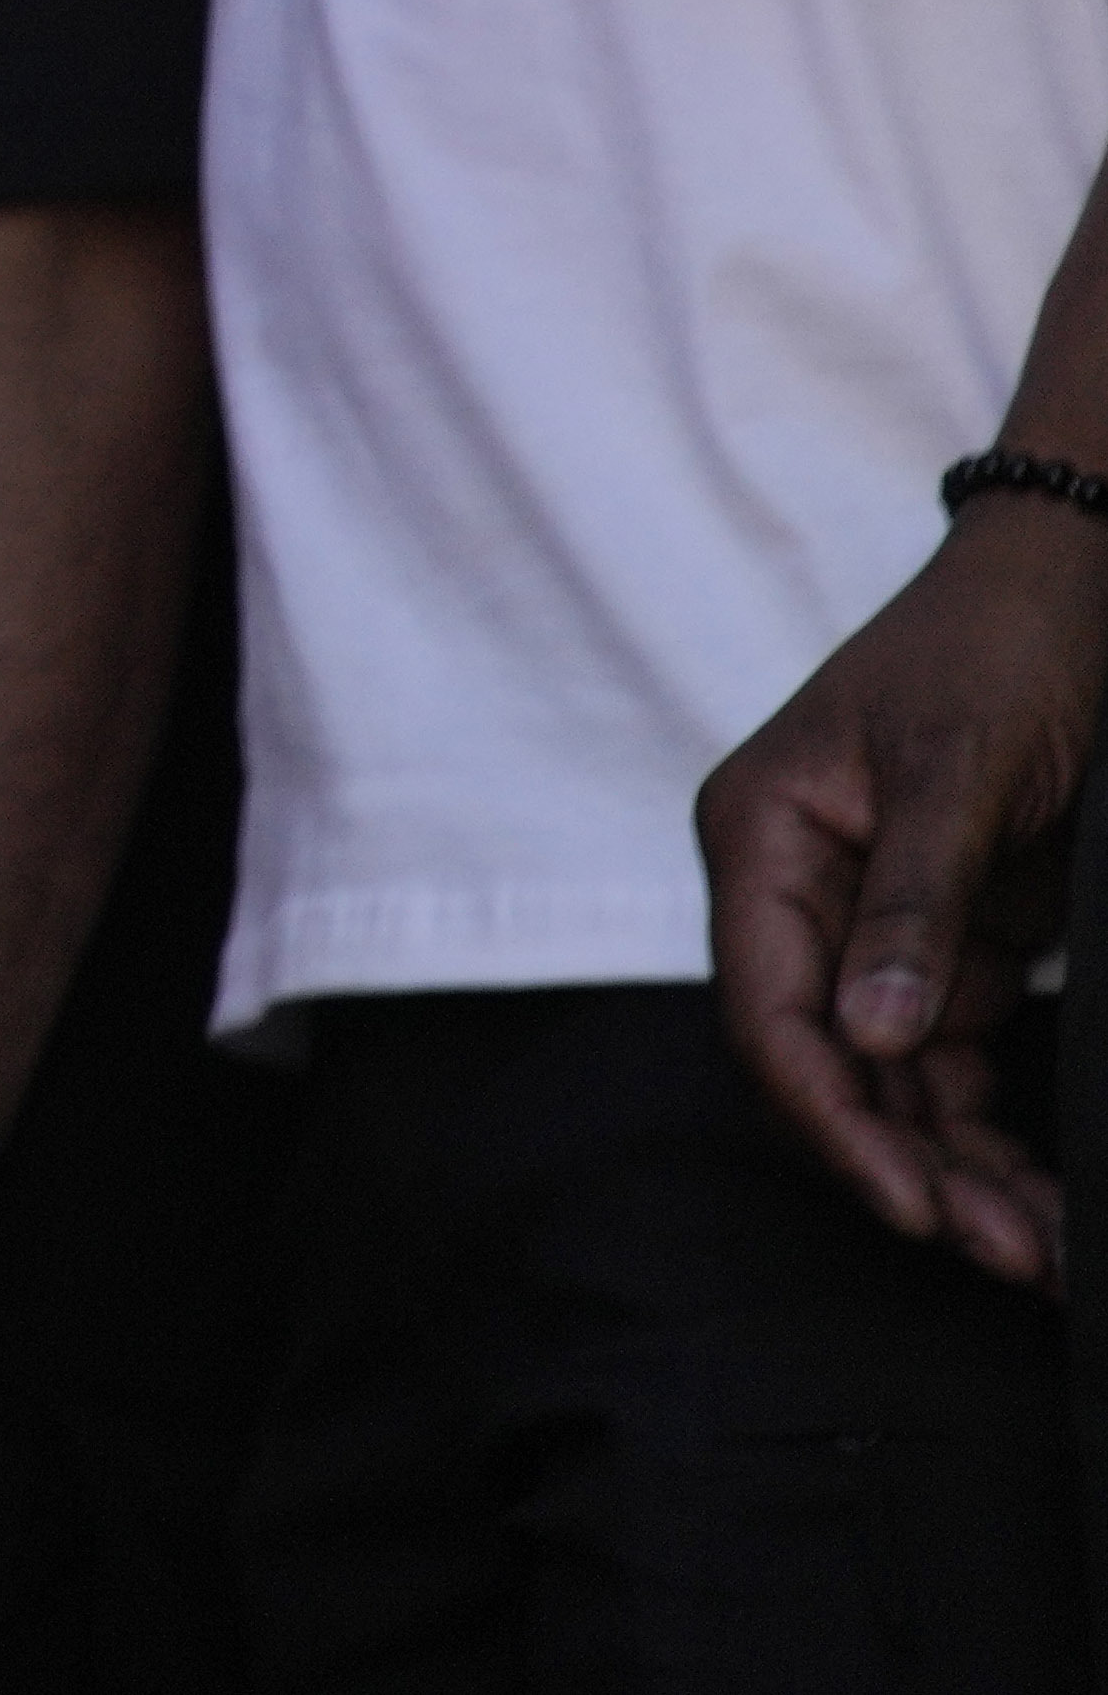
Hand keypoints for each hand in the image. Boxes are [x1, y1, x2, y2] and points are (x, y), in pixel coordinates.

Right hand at [702, 499, 1107, 1283]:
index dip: (832, 1118)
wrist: (1077, 585)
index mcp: (764, 837)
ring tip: (1040, 1250)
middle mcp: (800, 891)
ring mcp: (871, 922)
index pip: (770, 1010)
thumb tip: (869, 1041)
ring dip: (960, 1168)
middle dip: (911, 1167)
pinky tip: (1040, 1193)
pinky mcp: (944, 943)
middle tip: (1006, 1253)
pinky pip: (950, 1061)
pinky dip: (990, 1130)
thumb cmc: (1000, 649)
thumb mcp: (960, 768)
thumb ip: (913, 905)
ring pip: (893, 1081)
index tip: (914, 1205)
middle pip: (829, 1065)